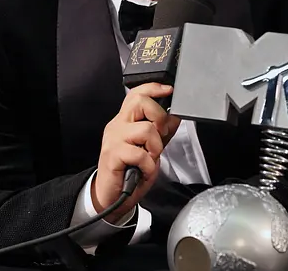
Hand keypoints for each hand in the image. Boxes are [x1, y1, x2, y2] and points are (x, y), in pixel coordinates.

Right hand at [91, 83, 180, 222]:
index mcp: (125, 120)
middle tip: (161, 135)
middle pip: (140, 102)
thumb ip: (162, 132)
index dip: (153, 88)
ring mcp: (114, 138)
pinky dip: (148, 166)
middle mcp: (117, 125)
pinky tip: (144, 172)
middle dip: (159, 117)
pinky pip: (140, 154)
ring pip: (145, 129)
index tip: (169, 90)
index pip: (136, 95)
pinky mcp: (113, 154)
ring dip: (155, 147)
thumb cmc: (130, 173)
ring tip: (150, 159)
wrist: (111, 199)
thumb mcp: (151, 149)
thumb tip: (175, 117)